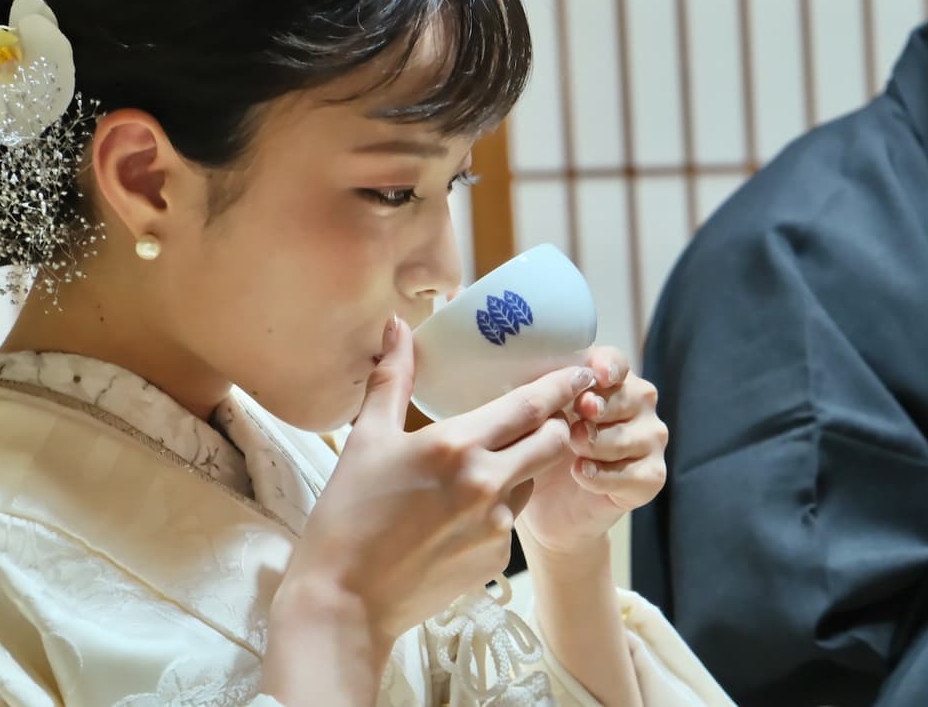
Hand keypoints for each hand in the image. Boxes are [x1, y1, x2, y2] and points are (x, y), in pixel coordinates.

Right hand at [261, 317, 592, 705]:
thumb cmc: (348, 515)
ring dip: (523, 468)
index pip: (531, 405)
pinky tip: (461, 516)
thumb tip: (397, 326)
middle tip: (540, 418)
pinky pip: (513, 521)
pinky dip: (499, 510)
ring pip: (534, 479)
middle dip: (553, 426)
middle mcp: (487, 482)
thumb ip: (392, 378)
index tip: (581, 372)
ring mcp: (497, 525)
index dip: (561, 386)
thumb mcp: (367, 439)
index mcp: (458, 444)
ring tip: (483, 471)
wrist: (345, 601)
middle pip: (553, 440)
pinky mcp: (499, 559)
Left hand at [516, 347, 668, 556]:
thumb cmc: (543, 450)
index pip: (616, 362)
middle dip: (599, 408)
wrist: (548, 507)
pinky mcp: (652, 476)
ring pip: (629, 435)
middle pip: (629, 395)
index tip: (595, 377)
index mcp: (611, 379)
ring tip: (573, 451)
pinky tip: (583, 473)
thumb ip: (544, 392)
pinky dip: (604, 475)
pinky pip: (633, 473)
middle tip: (576, 421)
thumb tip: (543, 379)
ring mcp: (650, 440)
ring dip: (597, 443)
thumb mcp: (537, 417)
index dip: (607, 367)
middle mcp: (639, 404)